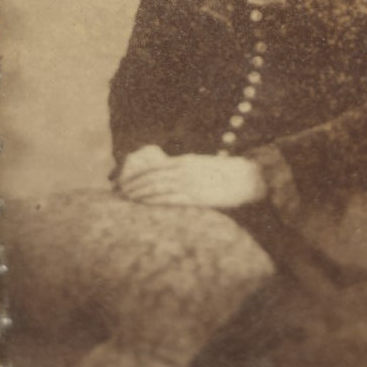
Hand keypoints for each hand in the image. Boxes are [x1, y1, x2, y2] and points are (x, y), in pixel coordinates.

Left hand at [115, 147, 266, 208]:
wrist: (248, 178)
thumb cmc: (227, 174)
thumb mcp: (203, 166)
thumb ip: (186, 171)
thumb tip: (170, 179)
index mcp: (186, 161)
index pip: (154, 167)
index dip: (137, 174)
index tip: (124, 180)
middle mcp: (184, 170)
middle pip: (151, 177)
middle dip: (133, 184)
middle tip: (118, 191)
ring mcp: (190, 183)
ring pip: (157, 187)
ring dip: (139, 193)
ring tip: (126, 199)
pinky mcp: (196, 197)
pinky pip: (169, 199)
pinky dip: (153, 201)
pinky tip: (143, 205)